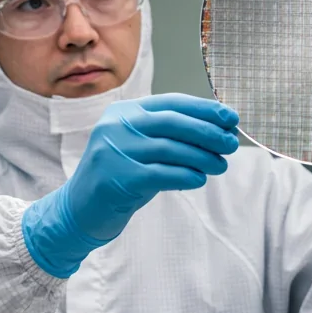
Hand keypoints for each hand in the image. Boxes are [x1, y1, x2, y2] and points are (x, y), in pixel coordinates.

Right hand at [22, 93, 239, 275]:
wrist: (79, 209)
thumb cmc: (119, 178)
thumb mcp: (140, 148)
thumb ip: (169, 136)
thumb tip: (218, 132)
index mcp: (124, 111)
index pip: (172, 103)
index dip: (205, 109)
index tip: (231, 118)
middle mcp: (117, 125)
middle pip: (173, 122)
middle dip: (208, 132)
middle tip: (231, 144)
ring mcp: (114, 150)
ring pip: (170, 148)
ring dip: (202, 157)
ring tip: (221, 165)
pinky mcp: (117, 177)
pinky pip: (161, 174)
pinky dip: (186, 175)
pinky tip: (200, 179)